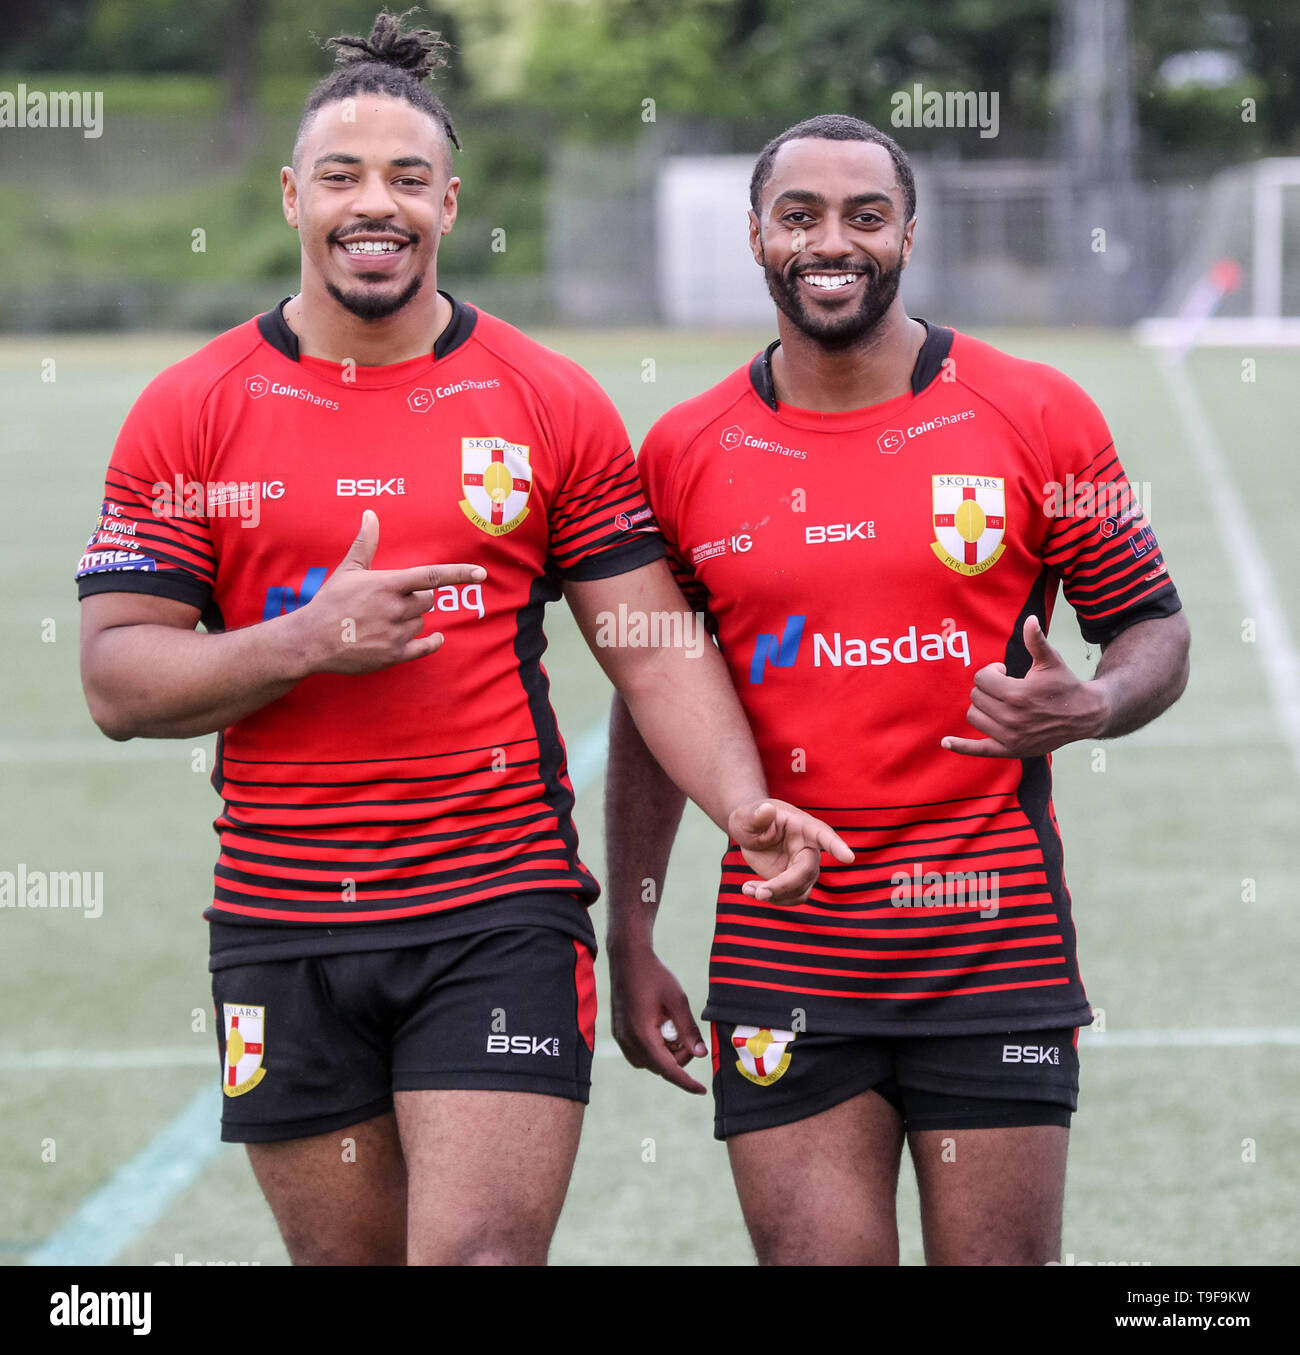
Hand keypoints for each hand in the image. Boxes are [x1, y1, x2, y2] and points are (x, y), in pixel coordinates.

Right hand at [293, 510, 485, 674]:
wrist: (310, 640)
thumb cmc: (329, 602)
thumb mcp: (347, 570)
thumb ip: (365, 543)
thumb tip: (371, 514)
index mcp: (387, 585)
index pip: (432, 576)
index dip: (459, 574)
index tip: (481, 573)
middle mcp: (395, 609)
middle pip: (427, 601)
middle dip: (416, 599)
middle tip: (391, 602)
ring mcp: (395, 633)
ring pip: (422, 622)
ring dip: (411, 619)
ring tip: (383, 621)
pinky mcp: (394, 655)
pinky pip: (425, 647)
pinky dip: (433, 642)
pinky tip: (436, 639)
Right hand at [609, 944, 708, 1093]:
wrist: (628, 959)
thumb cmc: (654, 976)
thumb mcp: (677, 1000)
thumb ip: (689, 1030)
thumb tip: (700, 1054)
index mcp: (642, 1034)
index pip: (668, 1069)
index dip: (686, 1082)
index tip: (702, 1090)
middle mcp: (628, 1040)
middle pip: (658, 1067)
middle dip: (678, 1060)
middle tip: (689, 1039)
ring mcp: (621, 1037)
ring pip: (648, 1062)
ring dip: (665, 1055)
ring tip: (675, 1031)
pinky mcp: (619, 1032)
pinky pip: (638, 1053)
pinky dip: (654, 1049)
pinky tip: (662, 1030)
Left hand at [728, 800, 854, 903]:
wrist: (749, 831)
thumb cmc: (752, 818)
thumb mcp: (748, 815)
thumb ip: (757, 815)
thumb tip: (766, 809)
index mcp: (803, 827)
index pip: (823, 835)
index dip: (836, 846)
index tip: (848, 857)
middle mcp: (809, 848)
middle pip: (807, 872)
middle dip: (784, 885)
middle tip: (759, 893)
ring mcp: (803, 867)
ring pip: (801, 891)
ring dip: (776, 896)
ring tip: (748, 889)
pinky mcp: (794, 882)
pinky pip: (791, 898)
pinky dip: (771, 899)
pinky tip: (749, 889)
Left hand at [941, 615, 1108, 758]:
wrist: (1083, 715)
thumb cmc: (1064, 684)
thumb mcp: (1051, 661)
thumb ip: (1036, 641)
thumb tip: (1029, 619)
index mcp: (1017, 694)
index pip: (981, 679)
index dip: (991, 672)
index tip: (1006, 672)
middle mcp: (1011, 718)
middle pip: (976, 696)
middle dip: (987, 688)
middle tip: (1006, 687)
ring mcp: (1010, 736)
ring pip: (974, 716)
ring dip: (982, 707)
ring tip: (1000, 703)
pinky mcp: (1010, 749)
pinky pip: (978, 750)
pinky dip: (961, 746)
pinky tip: (945, 741)